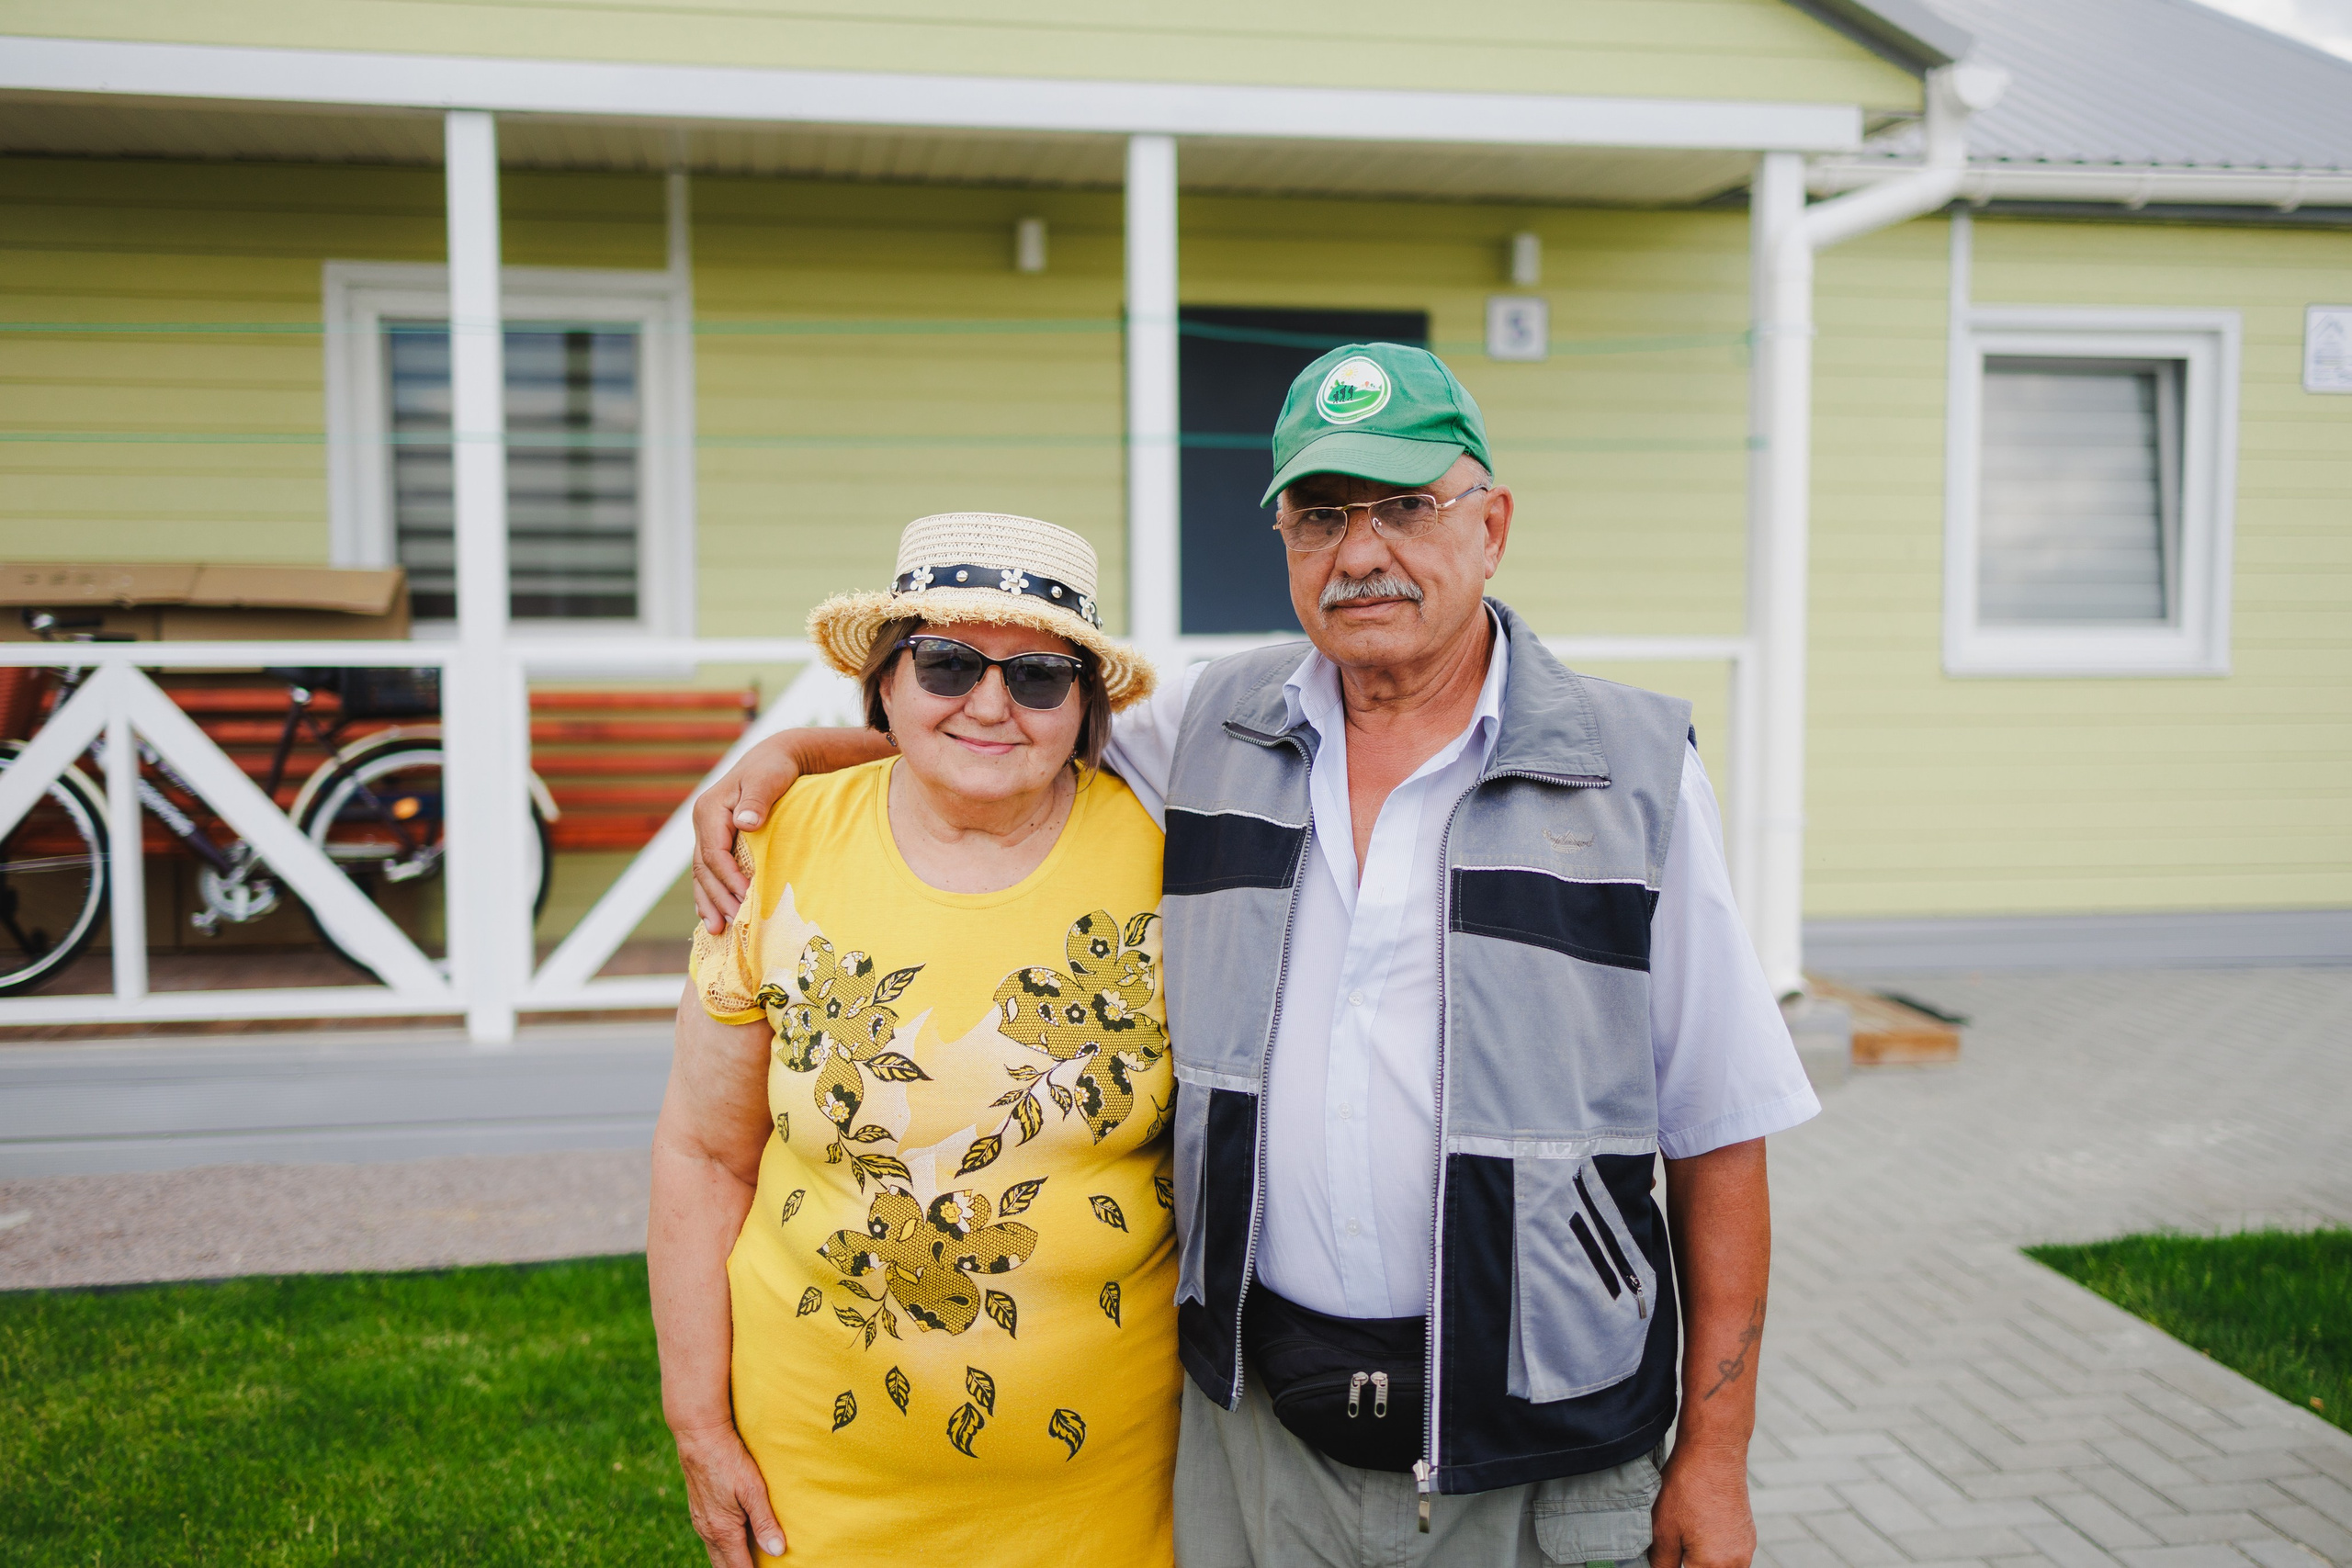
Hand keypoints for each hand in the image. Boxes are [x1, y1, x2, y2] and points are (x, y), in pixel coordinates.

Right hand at [673, 1419, 786, 1564]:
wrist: (699, 1436)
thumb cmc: (729, 1460)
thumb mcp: (753, 1489)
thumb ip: (765, 1521)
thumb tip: (777, 1551)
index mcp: (723, 1531)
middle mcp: (708, 1532)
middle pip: (724, 1567)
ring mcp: (700, 1522)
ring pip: (716, 1554)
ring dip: (731, 1562)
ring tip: (748, 1560)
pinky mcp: (698, 1511)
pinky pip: (711, 1540)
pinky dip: (723, 1548)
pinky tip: (734, 1541)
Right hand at [690, 744, 801, 932]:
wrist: (775, 758)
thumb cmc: (774, 768)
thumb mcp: (767, 779)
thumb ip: (756, 800)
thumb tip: (745, 822)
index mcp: (710, 809)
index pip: (714, 853)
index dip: (728, 879)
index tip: (745, 898)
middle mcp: (703, 822)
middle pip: (704, 869)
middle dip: (717, 898)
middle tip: (733, 923)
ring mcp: (706, 832)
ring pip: (701, 874)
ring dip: (708, 902)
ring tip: (717, 929)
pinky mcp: (715, 839)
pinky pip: (707, 871)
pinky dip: (709, 894)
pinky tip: (712, 915)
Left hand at [1648, 1442, 1754, 1567]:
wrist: (1714, 1453)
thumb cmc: (1686, 1489)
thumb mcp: (1662, 1530)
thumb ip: (1662, 1564)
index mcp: (1713, 1566)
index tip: (1667, 1558)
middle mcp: (1737, 1563)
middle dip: (1689, 1564)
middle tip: (1673, 1549)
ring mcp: (1746, 1549)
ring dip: (1702, 1562)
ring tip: (1684, 1539)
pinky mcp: (1748, 1535)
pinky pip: (1730, 1556)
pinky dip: (1714, 1552)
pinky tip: (1698, 1531)